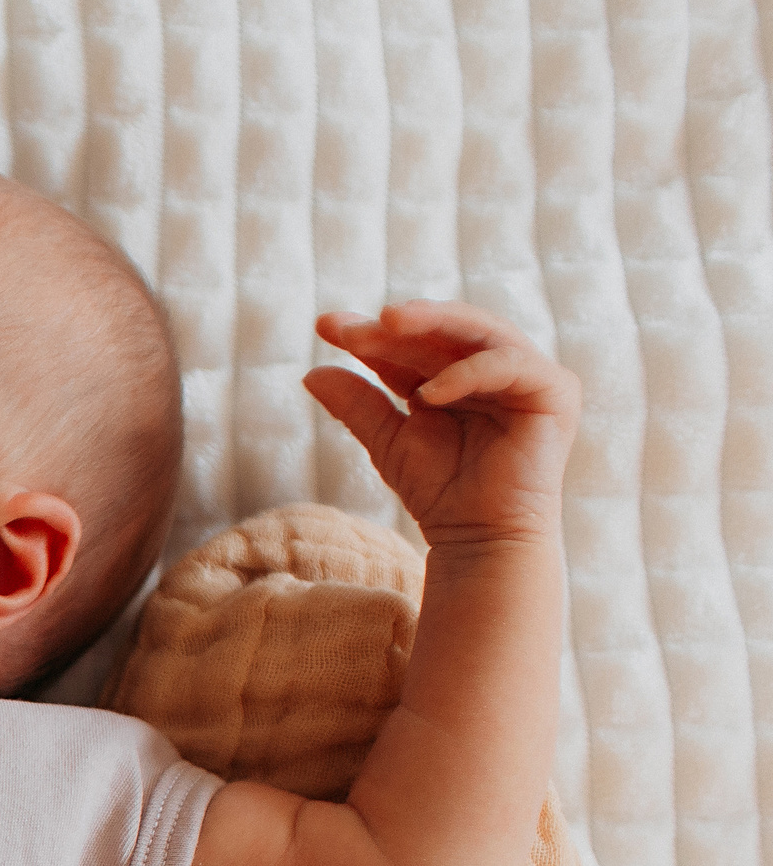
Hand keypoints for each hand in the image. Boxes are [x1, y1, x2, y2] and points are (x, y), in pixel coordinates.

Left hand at [304, 301, 579, 547]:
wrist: (478, 539)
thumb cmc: (438, 493)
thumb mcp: (387, 441)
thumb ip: (357, 406)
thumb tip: (311, 373)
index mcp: (454, 373)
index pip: (410, 343)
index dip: (369, 334)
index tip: (326, 327)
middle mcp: (492, 366)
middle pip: (441, 331)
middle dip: (394, 326)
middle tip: (351, 326)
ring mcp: (526, 374)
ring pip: (477, 331)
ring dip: (430, 326)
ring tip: (384, 328)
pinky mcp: (554, 390)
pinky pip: (508, 364)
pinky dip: (466, 372)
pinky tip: (427, 393)